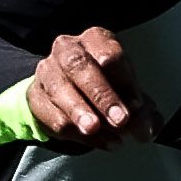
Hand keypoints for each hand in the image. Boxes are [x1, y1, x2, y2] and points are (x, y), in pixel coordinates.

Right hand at [28, 28, 158, 148]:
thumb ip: (142, 112)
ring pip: (60, 89)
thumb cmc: (104, 88)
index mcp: (96, 40)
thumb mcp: (129, 95)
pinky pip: (51, 113)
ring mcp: (47, 71)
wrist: (69, 98)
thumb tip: (147, 129)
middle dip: (102, 96)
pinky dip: (74, 132)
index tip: (137, 106)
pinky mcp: (34, 95)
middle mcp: (68, 49)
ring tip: (98, 130)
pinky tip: (95, 140)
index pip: (109, 54)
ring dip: (81, 113)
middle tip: (120, 121)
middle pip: (80, 66)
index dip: (125, 81)